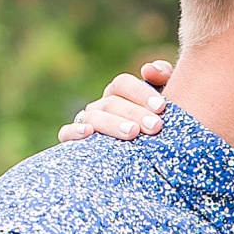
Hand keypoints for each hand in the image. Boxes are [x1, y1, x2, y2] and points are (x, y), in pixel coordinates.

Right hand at [57, 59, 172, 142]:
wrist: (151, 164)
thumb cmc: (160, 127)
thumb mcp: (167, 102)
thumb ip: (162, 79)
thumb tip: (148, 69)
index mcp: (119, 94)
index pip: (123, 84)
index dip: (141, 93)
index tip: (162, 107)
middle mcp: (101, 106)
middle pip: (111, 102)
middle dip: (134, 113)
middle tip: (155, 127)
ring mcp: (86, 122)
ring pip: (93, 117)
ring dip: (112, 124)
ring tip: (133, 134)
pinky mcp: (73, 142)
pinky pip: (66, 133)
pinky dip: (74, 132)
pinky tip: (88, 134)